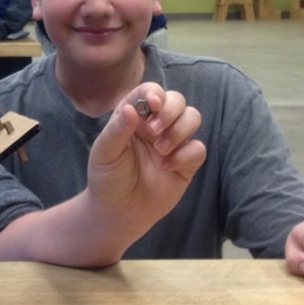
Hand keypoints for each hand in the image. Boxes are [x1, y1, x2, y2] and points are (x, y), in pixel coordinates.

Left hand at [85, 86, 205, 236]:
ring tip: (161, 151)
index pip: (150, 92)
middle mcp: (156, 125)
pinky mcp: (186, 162)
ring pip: (193, 117)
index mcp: (134, 116)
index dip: (155, 93)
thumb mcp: (105, 152)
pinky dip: (186, 155)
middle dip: (171, 112)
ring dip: (180, 131)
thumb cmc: (107, 178)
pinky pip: (198, 148)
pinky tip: (167, 167)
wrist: (119, 212)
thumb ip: (117, 129)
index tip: (153, 104)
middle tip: (154, 133)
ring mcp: (173, 142)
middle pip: (177, 100)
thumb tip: (131, 109)